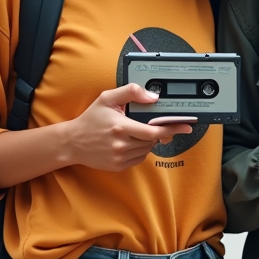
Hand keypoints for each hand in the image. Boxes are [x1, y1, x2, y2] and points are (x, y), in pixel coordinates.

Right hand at [61, 84, 192, 170]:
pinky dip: (141, 150)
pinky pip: (139, 158)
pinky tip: (132, 141)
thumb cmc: (91, 119)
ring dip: (149, 140)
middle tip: (159, 125)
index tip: (185, 126)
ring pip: (147, 149)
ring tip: (138, 131)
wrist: (73, 142)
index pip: (153, 131)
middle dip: (159, 132)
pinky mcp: (118, 166)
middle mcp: (121, 144)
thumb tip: (152, 97)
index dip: (171, 128)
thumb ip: (130, 92)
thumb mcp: (107, 98)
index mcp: (120, 127)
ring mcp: (120, 157)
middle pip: (152, 140)